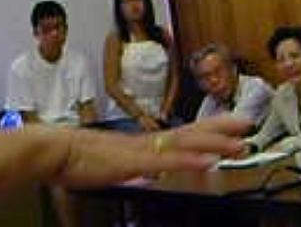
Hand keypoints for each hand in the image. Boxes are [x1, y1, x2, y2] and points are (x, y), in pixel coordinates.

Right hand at [47, 115, 249, 187]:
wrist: (52, 150)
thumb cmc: (75, 158)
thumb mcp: (111, 165)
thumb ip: (133, 169)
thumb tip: (149, 176)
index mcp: (142, 144)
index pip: (183, 132)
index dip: (210, 128)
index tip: (232, 125)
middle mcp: (146, 142)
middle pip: (191, 132)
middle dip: (222, 128)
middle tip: (248, 124)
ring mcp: (140, 150)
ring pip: (184, 143)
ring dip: (214, 142)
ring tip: (239, 143)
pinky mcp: (131, 161)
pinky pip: (165, 161)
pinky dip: (188, 159)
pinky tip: (207, 160)